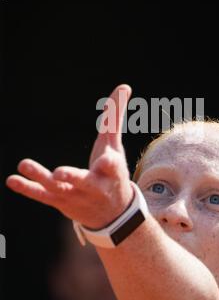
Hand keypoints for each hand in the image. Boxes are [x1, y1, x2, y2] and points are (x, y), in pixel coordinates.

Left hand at [6, 84, 133, 228]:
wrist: (112, 213)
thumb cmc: (113, 173)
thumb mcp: (115, 146)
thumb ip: (115, 117)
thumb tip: (124, 86)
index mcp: (111, 173)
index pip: (112, 167)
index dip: (109, 164)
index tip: (106, 160)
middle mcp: (94, 187)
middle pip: (83, 182)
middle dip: (72, 178)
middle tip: (59, 173)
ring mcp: (75, 195)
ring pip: (57, 188)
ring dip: (40, 178)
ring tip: (23, 164)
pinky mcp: (60, 202)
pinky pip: (43, 195)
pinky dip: (28, 188)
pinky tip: (12, 179)